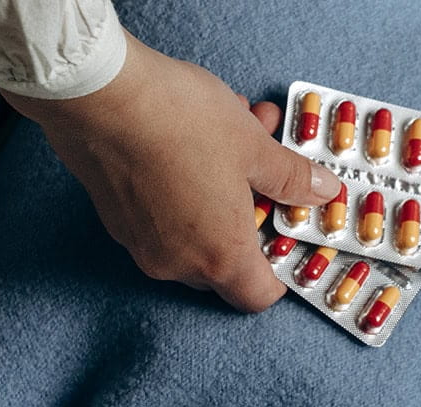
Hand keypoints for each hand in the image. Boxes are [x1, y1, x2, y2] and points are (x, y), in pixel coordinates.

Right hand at [0, 32, 341, 310]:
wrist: (99, 96)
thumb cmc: (181, 123)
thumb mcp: (254, 147)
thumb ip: (292, 178)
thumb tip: (322, 192)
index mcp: (219, 257)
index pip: (257, 297)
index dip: (280, 274)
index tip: (288, 240)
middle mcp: (176, 263)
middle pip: (226, 263)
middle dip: (251, 217)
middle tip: (267, 172)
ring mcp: (140, 243)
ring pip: (195, 230)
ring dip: (220, 193)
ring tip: (237, 132)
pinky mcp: (115, 217)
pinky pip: (162, 215)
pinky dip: (185, 189)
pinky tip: (194, 136)